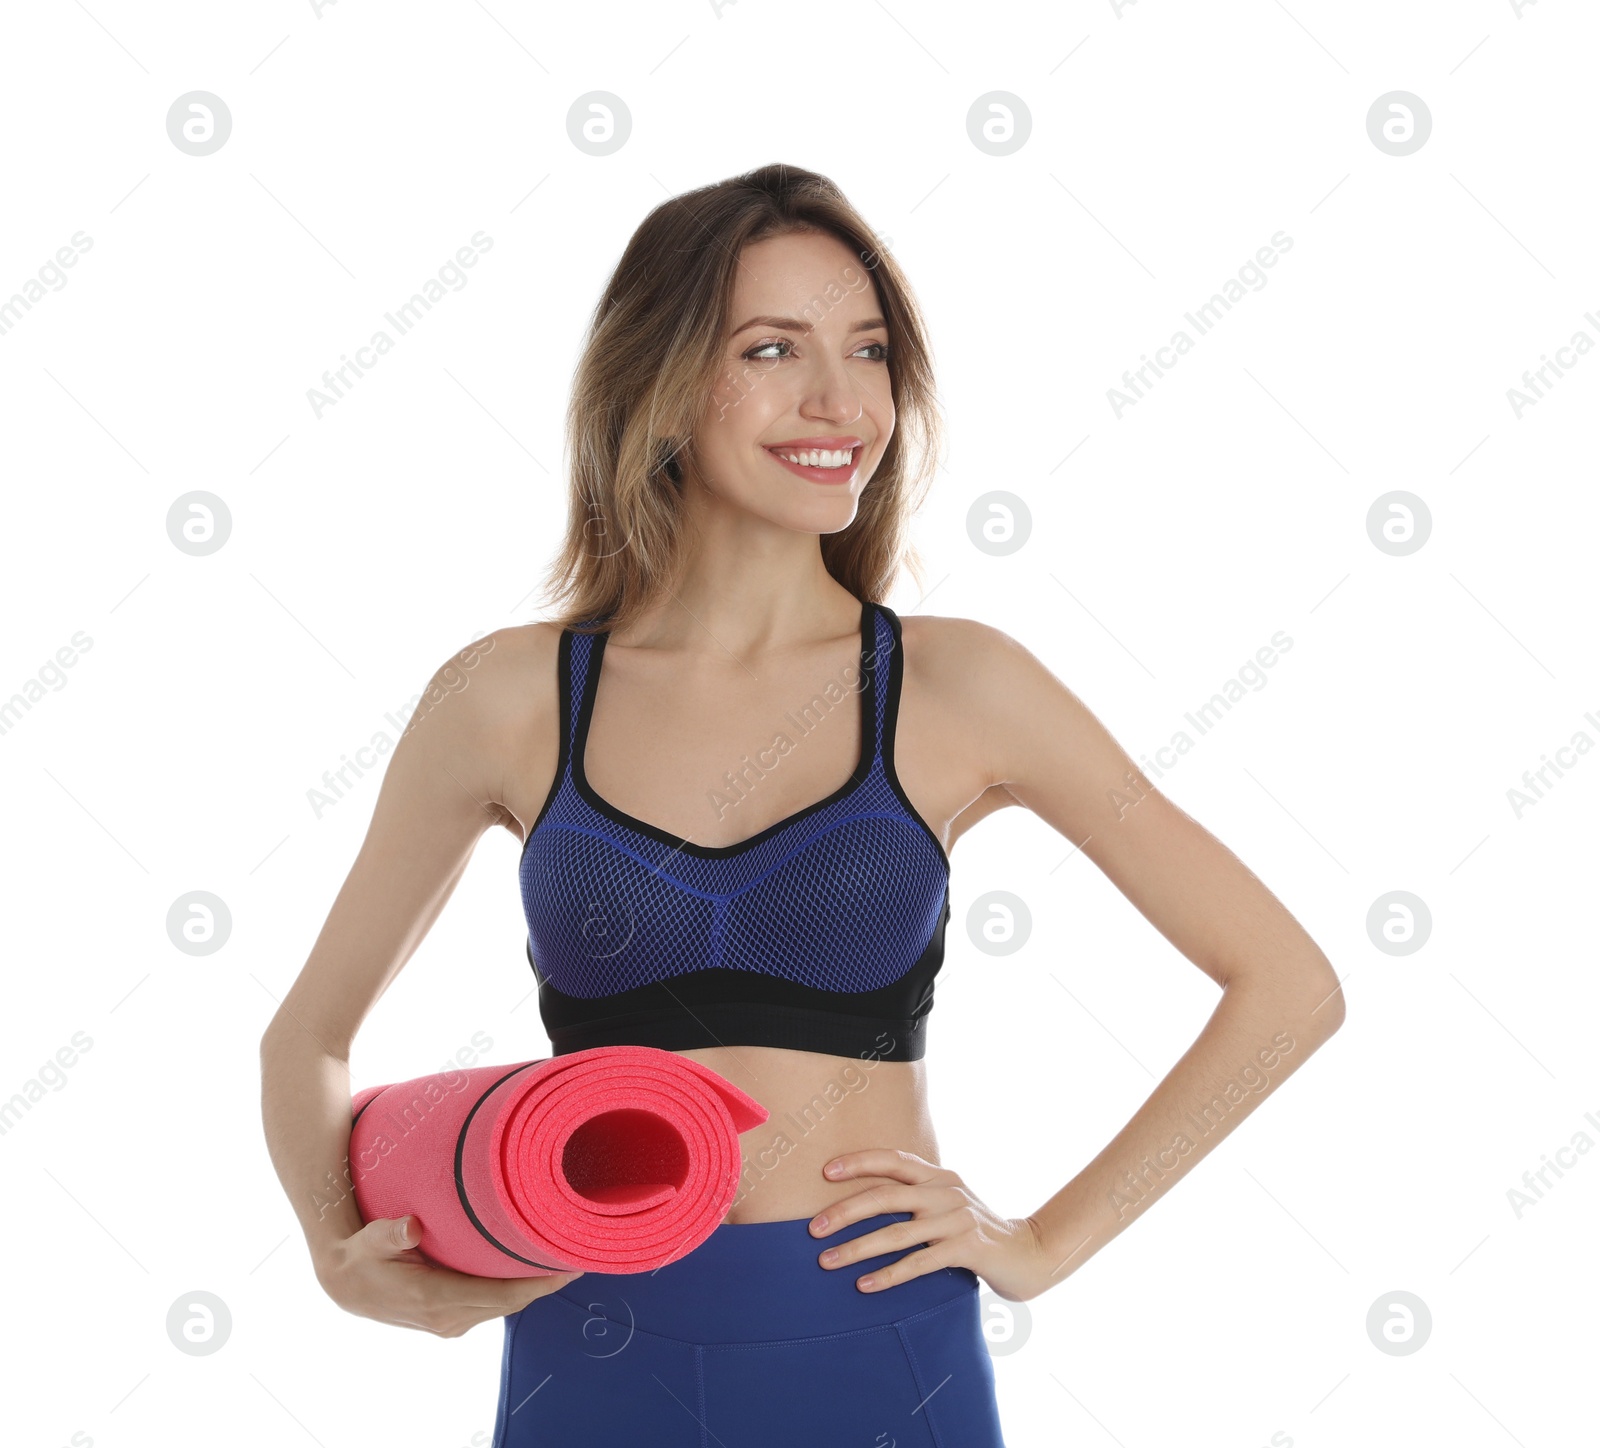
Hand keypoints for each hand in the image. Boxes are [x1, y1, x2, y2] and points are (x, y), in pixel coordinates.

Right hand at [314, 1215, 584, 1336]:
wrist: (346, 1284)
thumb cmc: (363, 1255)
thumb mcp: (372, 1240)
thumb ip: (392, 1233)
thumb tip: (411, 1228)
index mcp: (436, 1300)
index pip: (502, 1296)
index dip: (539, 1283)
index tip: (569, 1265)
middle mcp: (449, 1318)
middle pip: (512, 1302)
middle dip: (547, 1281)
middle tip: (581, 1251)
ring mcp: (451, 1323)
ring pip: (505, 1305)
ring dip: (535, 1286)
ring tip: (565, 1258)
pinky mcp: (451, 1318)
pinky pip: (494, 1305)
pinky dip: (517, 1290)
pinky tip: (534, 1271)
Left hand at [810, 1149, 1054, 1302]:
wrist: (1030, 1254)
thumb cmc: (978, 1232)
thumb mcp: (949, 1205)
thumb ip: (918, 1199)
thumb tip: (865, 1204)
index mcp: (939, 1175)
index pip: (894, 1159)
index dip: (859, 1162)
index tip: (825, 1172)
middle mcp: (946, 1191)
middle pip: (886, 1194)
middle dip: (845, 1211)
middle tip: (813, 1228)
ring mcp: (957, 1219)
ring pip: (897, 1232)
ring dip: (857, 1248)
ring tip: (827, 1261)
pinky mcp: (967, 1248)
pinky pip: (919, 1262)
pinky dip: (889, 1274)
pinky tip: (864, 1285)